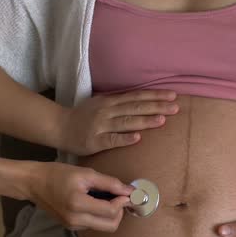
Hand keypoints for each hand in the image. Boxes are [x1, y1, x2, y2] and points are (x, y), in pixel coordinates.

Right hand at [30, 162, 133, 231]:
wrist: (33, 183)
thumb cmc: (57, 174)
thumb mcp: (85, 173)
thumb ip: (109, 183)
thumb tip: (129, 191)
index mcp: (78, 205)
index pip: (110, 211)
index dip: (123, 202)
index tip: (127, 192)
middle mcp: (75, 220)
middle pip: (110, 225)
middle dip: (120, 212)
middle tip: (119, 196)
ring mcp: (72, 226)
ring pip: (103, 227)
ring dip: (110, 214)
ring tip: (105, 197)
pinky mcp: (71, 227)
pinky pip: (93, 225)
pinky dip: (100, 215)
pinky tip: (94, 201)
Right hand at [60, 90, 178, 155]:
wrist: (60, 127)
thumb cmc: (83, 116)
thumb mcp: (100, 103)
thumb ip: (118, 102)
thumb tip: (141, 100)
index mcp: (110, 101)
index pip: (136, 96)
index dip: (154, 95)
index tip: (172, 95)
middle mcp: (107, 111)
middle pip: (135, 108)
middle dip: (156, 106)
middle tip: (175, 107)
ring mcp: (101, 126)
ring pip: (126, 122)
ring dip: (145, 121)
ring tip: (162, 120)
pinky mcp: (95, 141)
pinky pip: (112, 140)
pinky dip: (125, 138)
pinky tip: (138, 138)